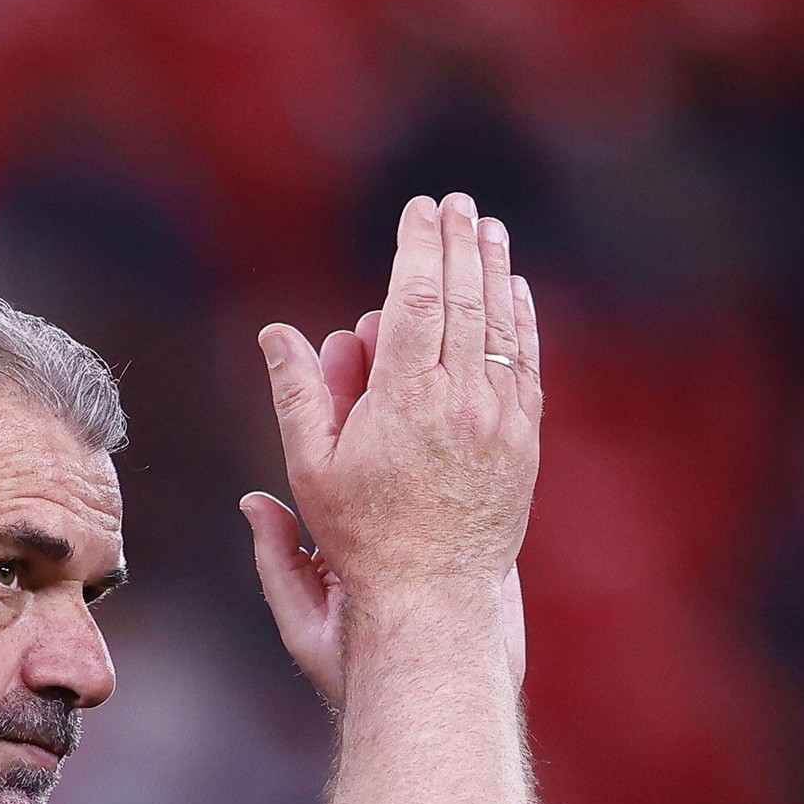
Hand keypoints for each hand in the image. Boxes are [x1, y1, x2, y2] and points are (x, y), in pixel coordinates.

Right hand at [242, 193, 540, 694]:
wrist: (432, 599)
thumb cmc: (360, 538)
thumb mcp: (311, 468)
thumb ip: (298, 393)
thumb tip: (276, 332)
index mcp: (405, 401)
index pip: (418, 301)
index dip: (420, 249)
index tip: (420, 211)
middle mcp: (461, 404)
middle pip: (464, 303)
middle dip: (460, 246)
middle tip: (457, 204)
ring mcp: (499, 424)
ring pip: (500, 330)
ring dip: (494, 273)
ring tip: (488, 230)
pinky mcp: (522, 446)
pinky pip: (526, 369)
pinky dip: (521, 325)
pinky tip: (514, 294)